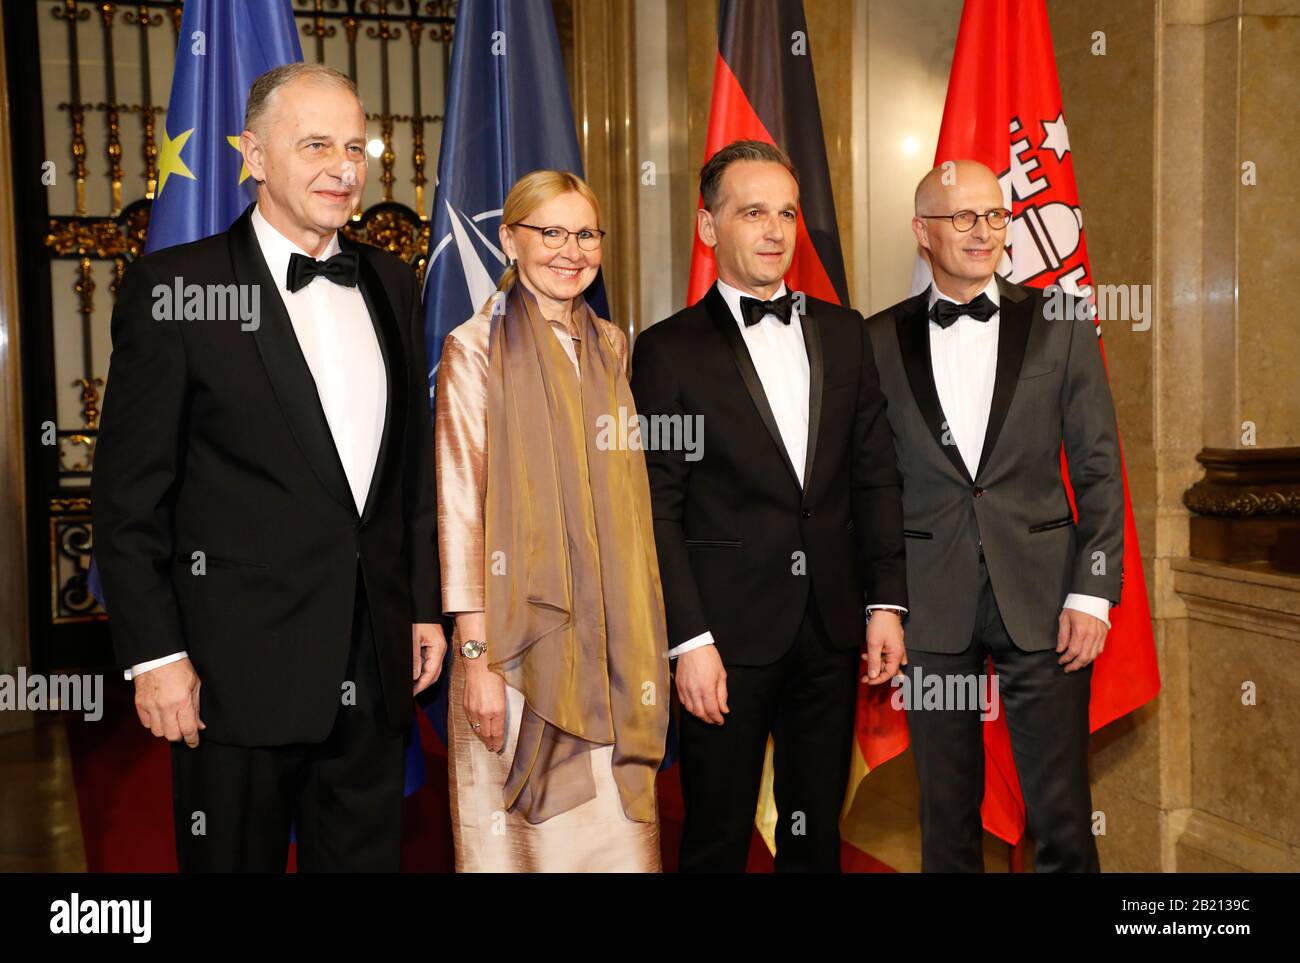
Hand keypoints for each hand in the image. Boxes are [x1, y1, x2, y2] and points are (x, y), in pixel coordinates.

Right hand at [133, 657, 203, 747]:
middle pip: (172, 735)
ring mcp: (151, 706)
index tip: (194, 742)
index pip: (188, 729)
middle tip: (184, 731)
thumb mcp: (195, 685)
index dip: (193, 739)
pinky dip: (153, 724)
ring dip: (166, 730)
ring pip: (158, 732)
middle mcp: (165, 706)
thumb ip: (196, 707)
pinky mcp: (140, 704)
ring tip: (171, 722)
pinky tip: (160, 716)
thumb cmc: (178, 667)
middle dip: (180, 736)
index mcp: (182, 701)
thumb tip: (199, 725)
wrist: (158, 656)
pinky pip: (146, 724)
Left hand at [412, 622, 446, 694]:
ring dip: (423, 678)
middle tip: (412, 693)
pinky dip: (423, 669)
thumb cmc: (418, 617)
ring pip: (433, 668)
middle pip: (435, 673)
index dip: (422, 685)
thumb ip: (414, 658)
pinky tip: (415, 673)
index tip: (413, 693)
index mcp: (439, 647)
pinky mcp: (434, 644)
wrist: (420, 603)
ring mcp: (438, 646)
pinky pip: (430, 661)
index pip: (432, 672)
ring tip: (412, 686)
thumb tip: (415, 676)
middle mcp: (441, 648)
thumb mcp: (413, 638)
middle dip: (424, 684)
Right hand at [455, 612, 504, 751]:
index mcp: (497, 711)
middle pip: (486, 734)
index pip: (497, 733)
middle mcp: (484, 713)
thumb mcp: (505, 695)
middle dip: (490, 743)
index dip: (498, 743)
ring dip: (482, 736)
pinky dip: (474, 727)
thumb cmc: (497, 676)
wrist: (480, 666)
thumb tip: (500, 722)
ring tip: (486, 741)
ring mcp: (474, 710)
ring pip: (477, 729)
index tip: (498, 748)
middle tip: (492, 748)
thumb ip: (502, 711)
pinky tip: (477, 728)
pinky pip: (470, 721)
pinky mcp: (466, 706)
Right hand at [675, 644, 727, 724]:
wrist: (693, 646)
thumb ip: (722, 694)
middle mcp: (694, 691)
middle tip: (715, 719)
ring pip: (690, 710)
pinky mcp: (678, 686)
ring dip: (699, 715)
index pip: (711, 711)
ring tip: (706, 714)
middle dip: (708, 719)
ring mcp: (684, 689)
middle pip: (700, 713)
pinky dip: (690, 707)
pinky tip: (696, 705)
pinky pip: (683, 702)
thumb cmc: (708, 657)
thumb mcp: (721, 675)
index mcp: (706, 688)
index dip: (717, 719)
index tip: (721, 720)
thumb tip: (724, 709)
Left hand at [862, 610, 905, 683]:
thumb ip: (874, 661)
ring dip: (875, 663)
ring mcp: (896, 649)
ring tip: (865, 658)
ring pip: (886, 663)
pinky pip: (886, 656)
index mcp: (897, 654)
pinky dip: (877, 657)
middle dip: (876, 673)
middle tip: (865, 677)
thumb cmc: (881, 624)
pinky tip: (869, 655)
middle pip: (888, 669)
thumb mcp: (874, 644)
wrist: (884, 609)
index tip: (869, 681)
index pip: (890, 673)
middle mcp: (899, 653)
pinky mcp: (892, 645)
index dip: (879, 679)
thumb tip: (874, 675)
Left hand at [1057, 607, 1107, 671]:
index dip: (1066, 659)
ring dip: (1083, 663)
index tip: (1060, 661)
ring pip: (1093, 656)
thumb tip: (1060, 649)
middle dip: (1074, 666)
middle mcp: (1092, 635)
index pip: (1073, 651)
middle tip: (1067, 669)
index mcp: (1080, 631)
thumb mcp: (1064, 618)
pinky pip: (1099, 650)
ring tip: (1075, 665)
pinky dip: (1092, 657)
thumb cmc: (1076, 606)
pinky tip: (1086, 658)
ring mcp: (1099, 636)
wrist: (1092, 597)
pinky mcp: (1104, 635)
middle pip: (1084, 657)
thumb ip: (1062, 635)